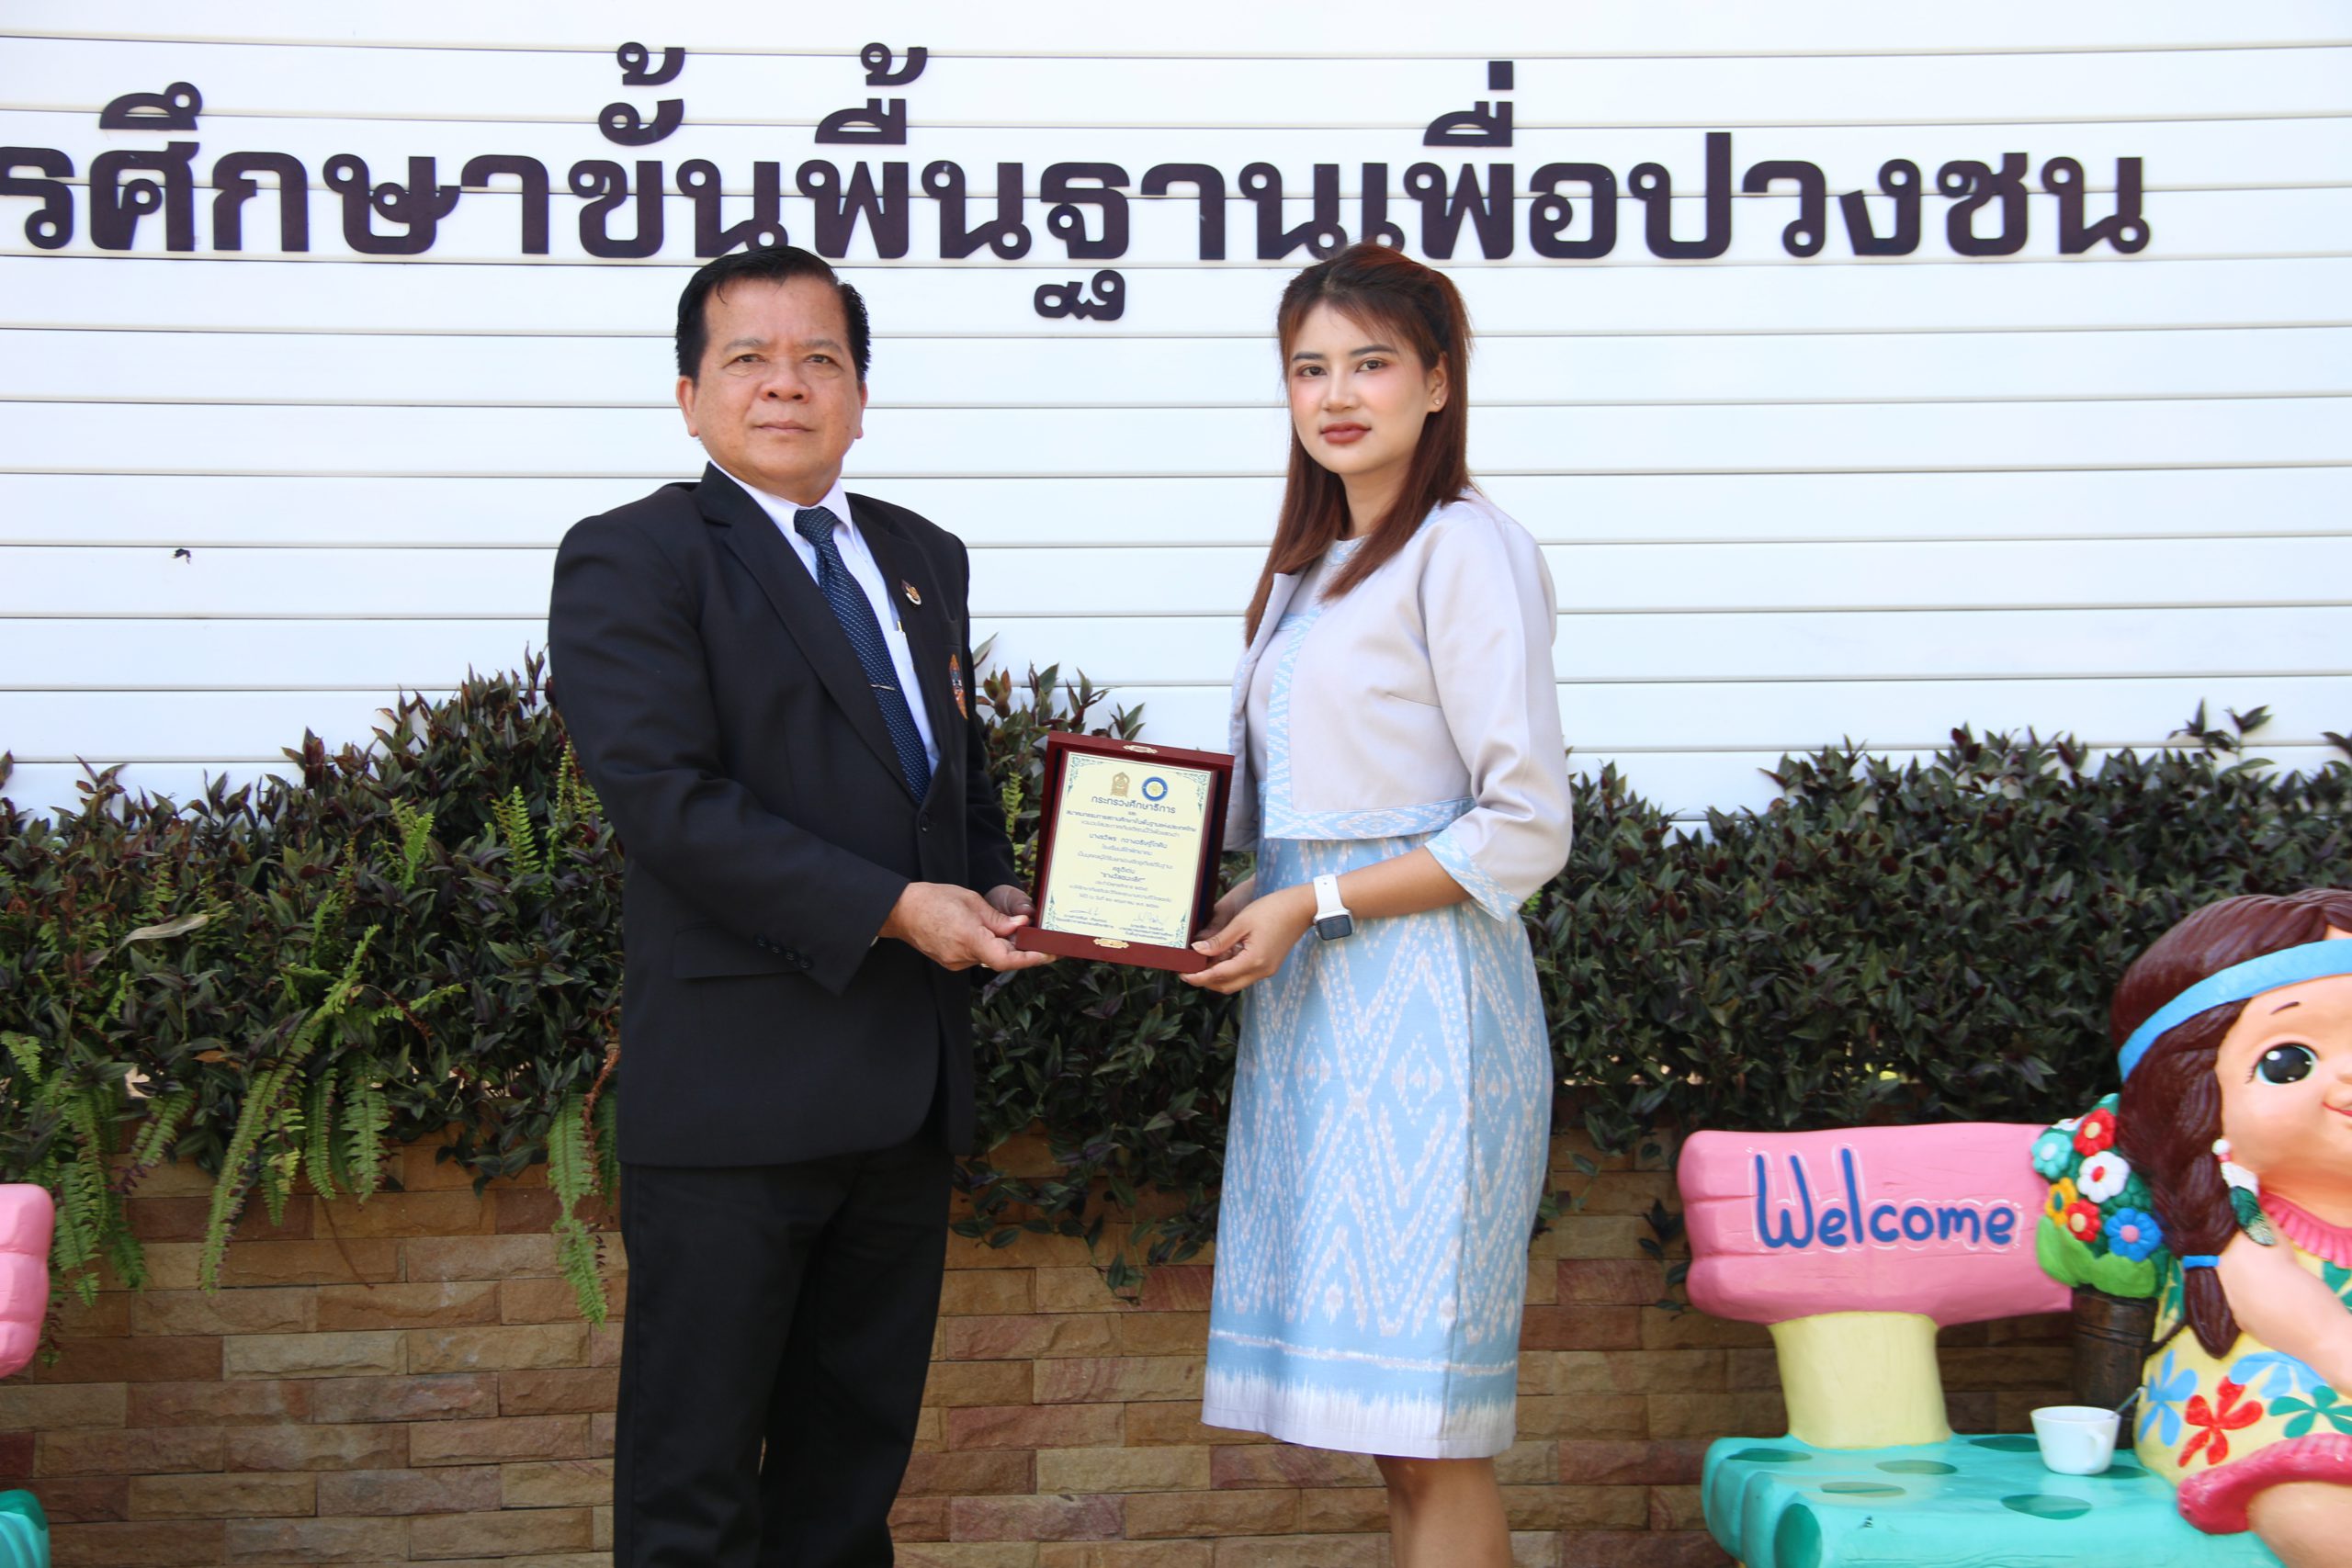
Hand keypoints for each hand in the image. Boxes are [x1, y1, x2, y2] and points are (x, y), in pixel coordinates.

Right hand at [880, 882, 1053, 972]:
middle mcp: (962, 956)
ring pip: (988, 958)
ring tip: (1006, 928)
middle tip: (1036, 938)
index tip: (1048, 954)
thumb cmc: (934, 899)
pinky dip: (986, 946)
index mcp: (969, 937)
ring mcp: (955, 962)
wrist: (902, 911)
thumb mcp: (971, 901)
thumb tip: (1021, 927)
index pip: (1006, 959)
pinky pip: (976, 957)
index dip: (1030, 958)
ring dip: (1001, 945)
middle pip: (1000, 958)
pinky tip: (985, 932)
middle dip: (1018, 948)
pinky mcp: (951, 962)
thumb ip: (998, 919)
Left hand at [1180, 883, 1313, 993]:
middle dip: (1205, 981)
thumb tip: (1198, 950)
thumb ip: (1219, 940)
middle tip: (1188, 970)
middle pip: (1226, 986)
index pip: (1219, 976)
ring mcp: (1266, 970)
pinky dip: (1229, 969)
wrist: (1301, 907)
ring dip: (1217, 975)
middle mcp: (1261, 971)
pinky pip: (1244, 973)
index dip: (1198, 977)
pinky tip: (1219, 956)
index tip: (1182, 974)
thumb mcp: (1242, 922)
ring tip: (1201, 962)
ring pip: (1235, 981)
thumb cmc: (1273, 910)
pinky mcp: (1268, 965)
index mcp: (1254, 961)